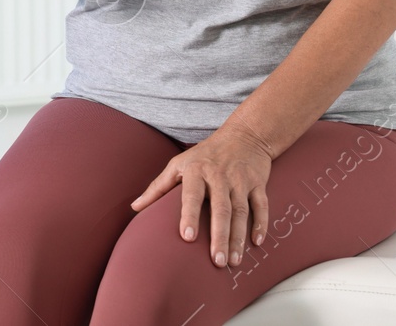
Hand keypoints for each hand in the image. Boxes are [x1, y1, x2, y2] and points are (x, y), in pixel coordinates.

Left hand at [130, 126, 273, 268]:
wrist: (244, 134)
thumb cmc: (205, 154)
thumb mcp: (178, 164)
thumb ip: (158, 187)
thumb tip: (134, 207)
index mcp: (196, 171)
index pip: (192, 195)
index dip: (190, 215)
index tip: (188, 237)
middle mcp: (219, 176)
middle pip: (221, 209)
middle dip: (220, 236)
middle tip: (217, 261)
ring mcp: (240, 180)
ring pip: (241, 211)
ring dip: (238, 237)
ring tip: (234, 261)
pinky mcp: (258, 183)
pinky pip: (261, 206)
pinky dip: (260, 223)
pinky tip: (257, 243)